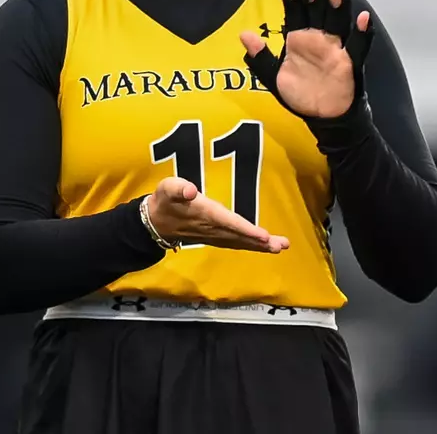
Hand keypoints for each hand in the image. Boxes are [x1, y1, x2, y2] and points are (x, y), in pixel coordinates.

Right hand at [146, 176, 287, 252]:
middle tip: (282, 245)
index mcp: (206, 214)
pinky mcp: (214, 237)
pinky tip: (263, 247)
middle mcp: (213, 228)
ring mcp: (214, 235)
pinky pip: (235, 243)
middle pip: (240, 236)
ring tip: (280, 247)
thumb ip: (178, 188)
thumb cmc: (165, 200)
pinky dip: (249, 245)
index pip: (230, 223)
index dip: (247, 230)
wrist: (153, 222)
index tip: (264, 236)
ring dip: (260, 245)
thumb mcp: (167, 188)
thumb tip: (190, 190)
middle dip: (261, 241)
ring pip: (240, 241)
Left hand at [239, 0, 372, 119]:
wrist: (322, 117)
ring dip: (336, 5)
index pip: (297, 13)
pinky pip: (358, 45)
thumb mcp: (274, 77)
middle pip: (317, 12)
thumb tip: (244, 34)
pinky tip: (362, 18)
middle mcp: (319, 39)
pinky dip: (362, 32)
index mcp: (300, 40)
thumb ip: (261, 57)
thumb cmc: (300, 95)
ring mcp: (336, 49)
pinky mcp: (350, 62)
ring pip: (337, 22)